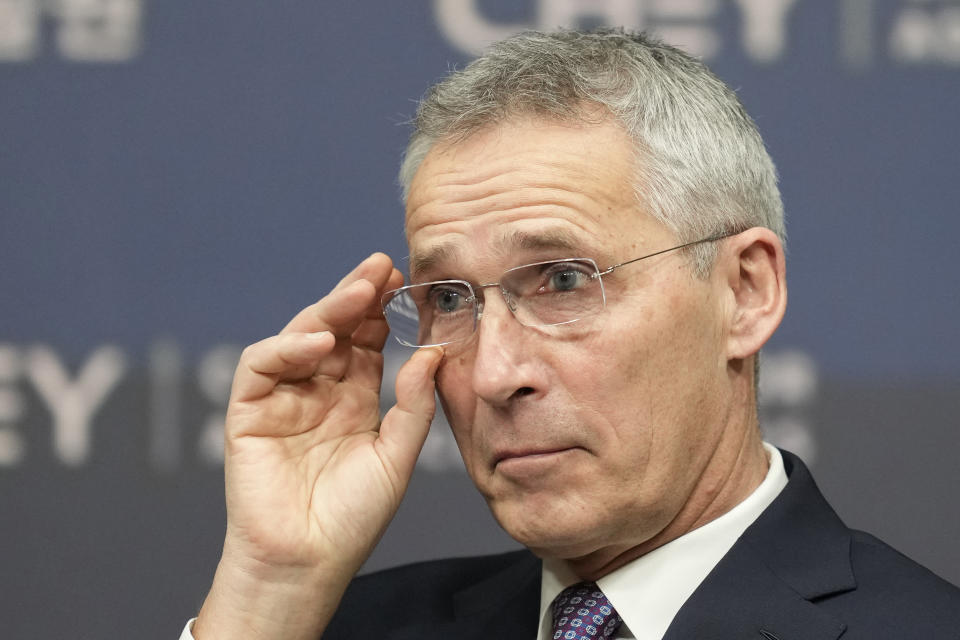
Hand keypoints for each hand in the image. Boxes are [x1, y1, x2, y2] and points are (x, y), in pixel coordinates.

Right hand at [193, 253, 442, 639]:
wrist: (308, 563)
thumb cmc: (352, 518)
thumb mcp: (396, 456)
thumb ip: (411, 405)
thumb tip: (431, 351)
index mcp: (353, 400)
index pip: (367, 342)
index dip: (383, 311)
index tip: (406, 281)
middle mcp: (318, 392)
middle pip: (336, 331)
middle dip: (357, 297)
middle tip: (383, 268)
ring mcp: (282, 399)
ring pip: (300, 338)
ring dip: (328, 312)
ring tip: (360, 292)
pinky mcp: (247, 411)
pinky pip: (262, 366)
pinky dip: (288, 349)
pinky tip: (321, 343)